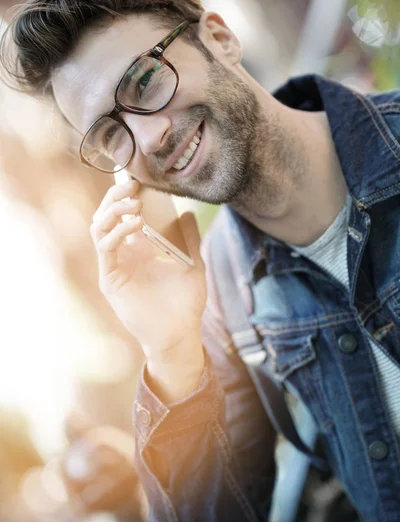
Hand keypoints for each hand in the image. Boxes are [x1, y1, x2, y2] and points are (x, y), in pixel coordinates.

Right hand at [90, 179, 206, 356]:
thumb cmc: (187, 303)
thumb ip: (189, 238)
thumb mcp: (193, 264)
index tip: (140, 178)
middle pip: (108, 216)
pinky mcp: (110, 279)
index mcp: (141, 248)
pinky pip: (104, 248)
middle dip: (116, 197)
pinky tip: (135, 226)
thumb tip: (188, 212)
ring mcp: (115, 266)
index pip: (126, 214)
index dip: (128, 195)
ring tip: (136, 204)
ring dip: (113, 211)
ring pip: (99, 228)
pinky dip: (116, 233)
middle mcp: (124, 254)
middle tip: (132, 184)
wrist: (180, 333)